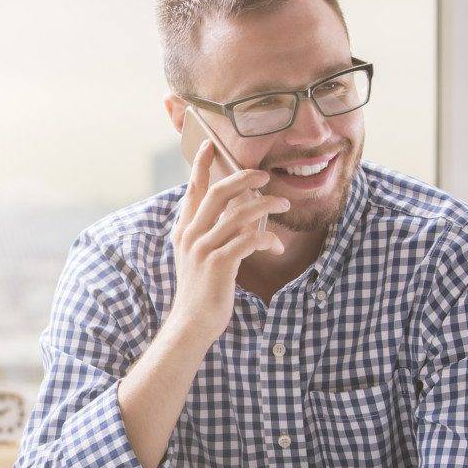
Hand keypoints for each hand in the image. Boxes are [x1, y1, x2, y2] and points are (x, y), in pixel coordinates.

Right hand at [168, 140, 289, 344]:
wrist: (192, 323)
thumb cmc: (202, 289)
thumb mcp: (198, 255)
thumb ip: (211, 232)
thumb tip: (237, 212)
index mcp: (184, 229)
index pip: (193, 189)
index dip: (201, 165)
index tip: (210, 145)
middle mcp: (190, 235)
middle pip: (218, 192)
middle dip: (245, 178)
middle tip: (265, 176)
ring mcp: (203, 249)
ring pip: (238, 213)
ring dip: (266, 206)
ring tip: (283, 206)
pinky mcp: (219, 264)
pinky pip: (248, 240)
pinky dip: (266, 239)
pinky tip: (275, 246)